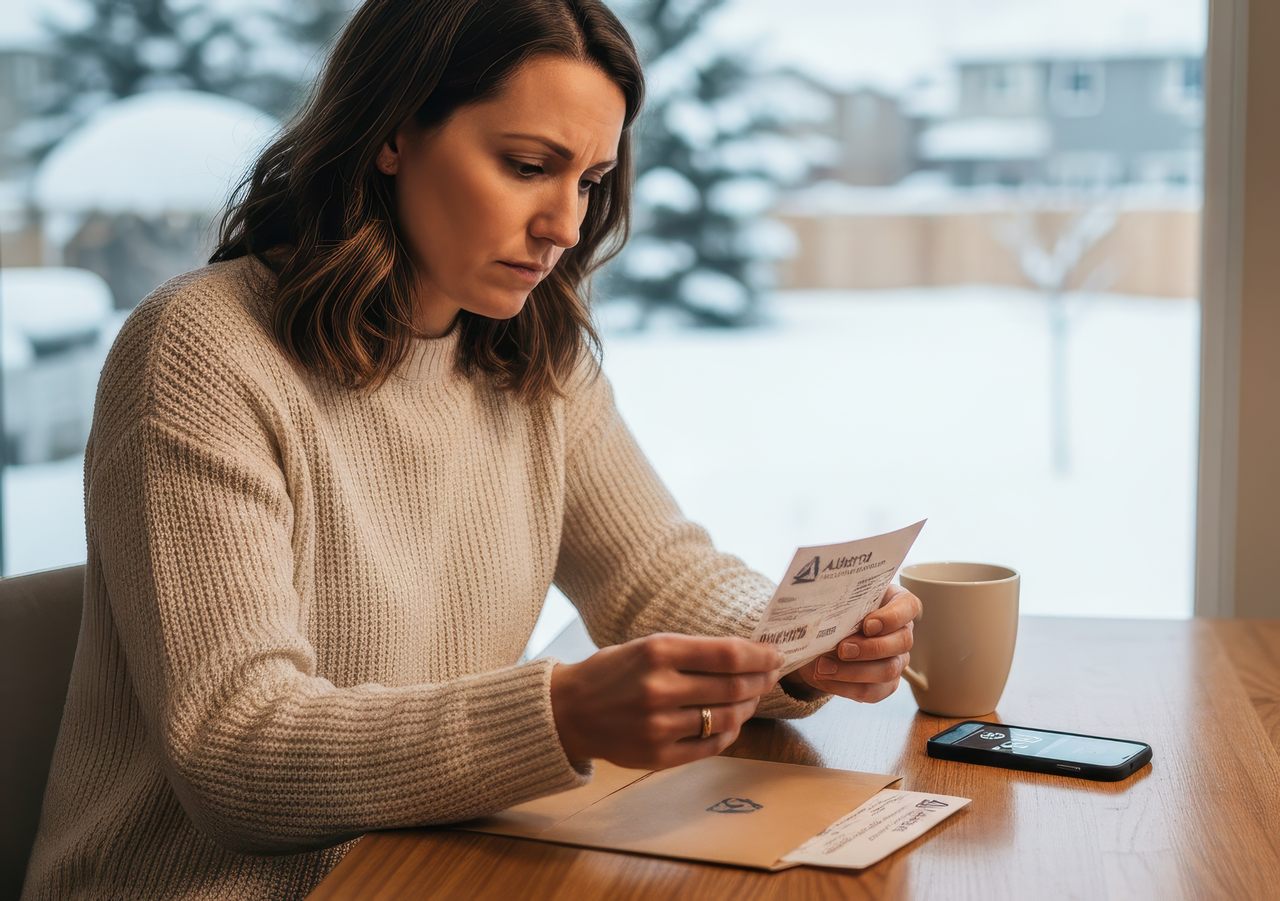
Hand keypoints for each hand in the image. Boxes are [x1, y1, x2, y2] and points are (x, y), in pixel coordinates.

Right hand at [550, 633, 783, 769]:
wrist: (567, 711)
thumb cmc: (612, 672)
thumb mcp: (646, 646)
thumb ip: (691, 651)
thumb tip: (746, 654)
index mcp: (657, 651)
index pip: (728, 654)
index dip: (760, 655)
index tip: (775, 655)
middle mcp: (659, 688)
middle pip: (733, 686)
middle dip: (761, 680)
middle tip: (771, 676)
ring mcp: (659, 726)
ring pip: (725, 718)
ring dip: (748, 707)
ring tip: (752, 699)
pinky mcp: (657, 755)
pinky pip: (710, 746)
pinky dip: (729, 733)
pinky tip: (731, 722)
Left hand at [785, 584, 921, 703]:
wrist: (817, 639)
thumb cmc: (832, 612)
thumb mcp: (834, 600)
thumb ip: (838, 600)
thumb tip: (825, 608)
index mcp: (895, 603)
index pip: (908, 606)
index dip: (892, 618)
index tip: (867, 625)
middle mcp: (901, 632)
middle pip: (902, 642)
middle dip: (870, 648)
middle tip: (841, 649)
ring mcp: (897, 660)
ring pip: (888, 670)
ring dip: (853, 671)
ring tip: (823, 666)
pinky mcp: (884, 685)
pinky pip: (872, 691)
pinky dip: (844, 687)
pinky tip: (824, 677)